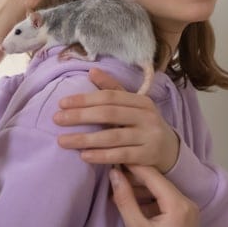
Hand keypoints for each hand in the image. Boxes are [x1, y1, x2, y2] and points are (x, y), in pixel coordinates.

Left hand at [54, 68, 179, 172]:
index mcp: (141, 100)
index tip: (62, 103)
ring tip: (63, 141)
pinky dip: (101, 156)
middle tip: (57, 119)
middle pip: (109, 114)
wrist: (170, 150)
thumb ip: (112, 89)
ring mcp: (149, 136)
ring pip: (113, 137)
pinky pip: (121, 155)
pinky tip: (84, 156)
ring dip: (85, 139)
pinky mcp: (148, 156)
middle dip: (80, 116)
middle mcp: (147, 116)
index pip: (109, 96)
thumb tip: (92, 71)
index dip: (85, 99)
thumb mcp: (132, 105)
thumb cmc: (144, 124)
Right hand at [111, 164, 197, 226]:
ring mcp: (189, 212)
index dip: (134, 165)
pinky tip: (131, 198)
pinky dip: (149, 199)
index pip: (154, 176)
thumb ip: (125, 198)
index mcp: (180, 205)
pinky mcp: (184, 220)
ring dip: (141, 188)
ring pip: (161, 191)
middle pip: (159, 182)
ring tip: (119, 183)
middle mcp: (190, 204)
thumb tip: (114, 173)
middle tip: (114, 169)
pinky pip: (165, 201)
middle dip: (136, 176)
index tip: (116, 156)